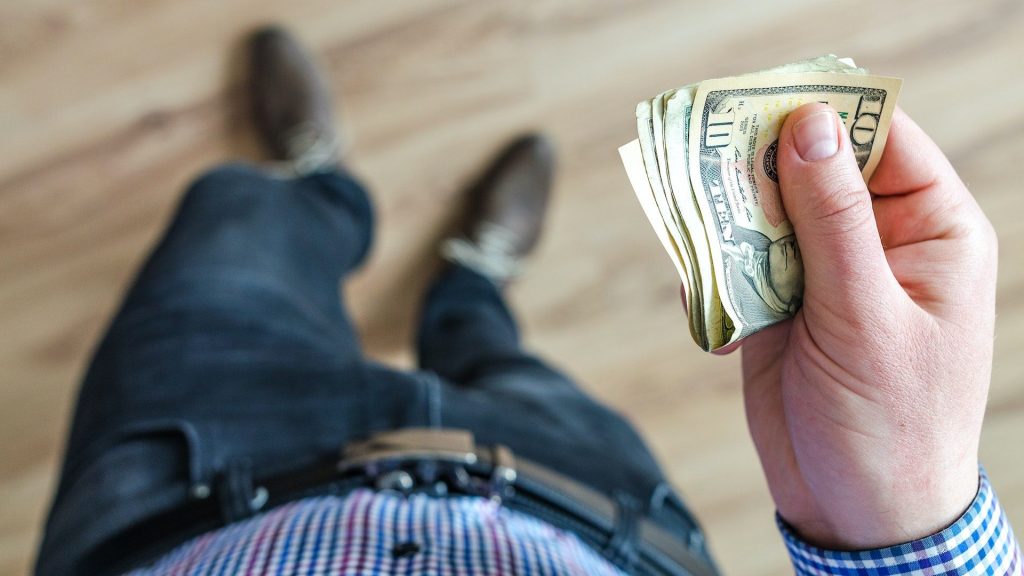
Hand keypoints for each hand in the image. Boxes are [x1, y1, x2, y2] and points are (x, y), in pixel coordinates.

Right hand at [739, 103, 996, 548]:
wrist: (854, 511)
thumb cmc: (891, 423)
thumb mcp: (866, 316)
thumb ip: (834, 220)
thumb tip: (810, 127)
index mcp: (928, 230)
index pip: (881, 140)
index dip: (825, 114)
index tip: (762, 101)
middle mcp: (876, 241)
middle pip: (811, 169)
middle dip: (759, 170)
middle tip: (708, 166)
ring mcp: (824, 273)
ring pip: (764, 215)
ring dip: (727, 227)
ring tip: (701, 244)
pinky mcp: (779, 305)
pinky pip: (737, 265)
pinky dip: (715, 280)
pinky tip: (717, 318)